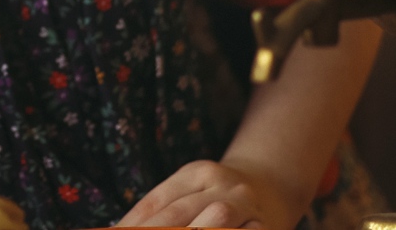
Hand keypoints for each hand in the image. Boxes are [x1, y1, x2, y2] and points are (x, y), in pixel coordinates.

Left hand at [116, 159, 295, 229]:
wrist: (273, 186)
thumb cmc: (217, 195)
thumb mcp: (191, 190)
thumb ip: (162, 209)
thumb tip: (122, 228)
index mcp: (196, 172)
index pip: (158, 201)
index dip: (135, 223)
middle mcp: (222, 184)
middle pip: (179, 214)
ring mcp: (246, 206)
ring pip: (214, 222)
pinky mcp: (265, 226)